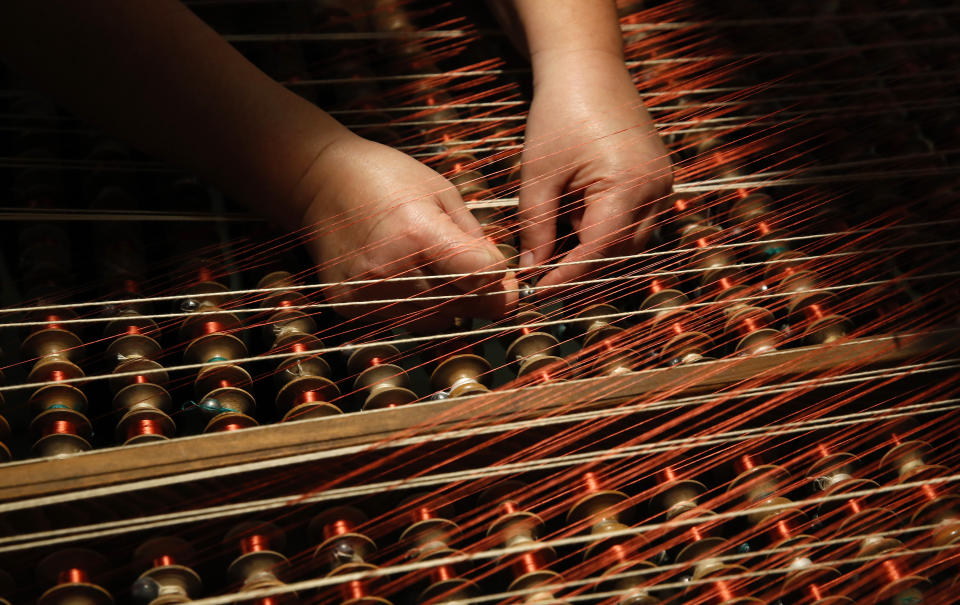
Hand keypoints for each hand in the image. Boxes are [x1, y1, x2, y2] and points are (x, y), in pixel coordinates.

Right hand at [296, 134, 516, 329]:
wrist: (320, 182)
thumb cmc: (387, 179)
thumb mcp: (443, 193)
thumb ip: (476, 240)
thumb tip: (502, 280)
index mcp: (419, 232)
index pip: (482, 280)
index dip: (504, 286)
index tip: (507, 283)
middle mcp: (391, 269)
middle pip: (463, 306)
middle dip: (481, 296)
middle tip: (476, 276)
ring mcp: (366, 293)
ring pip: (436, 321)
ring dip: (451, 305)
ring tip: (438, 272)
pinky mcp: (349, 307)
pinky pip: (404, 322)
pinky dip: (418, 308)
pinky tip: (408, 279)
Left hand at [518, 50, 672, 291]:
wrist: (589, 70)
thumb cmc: (559, 114)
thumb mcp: (538, 175)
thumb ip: (536, 227)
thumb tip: (532, 271)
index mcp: (628, 185)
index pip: (600, 250)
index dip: (569, 277)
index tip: (540, 294)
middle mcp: (655, 190)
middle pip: (622, 254)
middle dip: (584, 273)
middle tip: (544, 285)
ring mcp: (662, 187)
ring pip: (632, 244)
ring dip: (596, 256)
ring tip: (557, 260)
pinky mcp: (657, 183)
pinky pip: (636, 224)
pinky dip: (607, 236)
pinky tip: (576, 234)